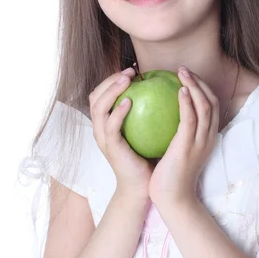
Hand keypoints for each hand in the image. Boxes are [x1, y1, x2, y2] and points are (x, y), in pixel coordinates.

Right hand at [89, 68, 153, 205]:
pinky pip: (111, 125)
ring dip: (112, 90)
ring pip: (98, 107)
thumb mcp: (146, 132)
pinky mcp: (111, 147)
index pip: (101, 94)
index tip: (132, 71)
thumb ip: (147, 113)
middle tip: (129, 70)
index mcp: (107, 124)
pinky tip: (130, 100)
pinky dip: (118, 111)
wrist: (144, 187)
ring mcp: (103, 138)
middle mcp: (101, 129)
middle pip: (95, 96)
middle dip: (109, 79)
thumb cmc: (148, 158)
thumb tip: (164, 90)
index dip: (112, 79)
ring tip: (127, 80)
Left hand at [148, 67, 219, 205]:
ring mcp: (201, 142)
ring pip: (205, 106)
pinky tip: (179, 90)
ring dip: (195, 86)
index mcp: (206, 138)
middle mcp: (208, 137)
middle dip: (200, 82)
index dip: (202, 89)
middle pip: (212, 102)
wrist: (173, 198)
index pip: (211, 107)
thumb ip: (175, 134)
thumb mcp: (176, 151)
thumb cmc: (170, 176)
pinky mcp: (188, 146)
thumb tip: (161, 117)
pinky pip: (190, 119)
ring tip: (182, 73)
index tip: (187, 77)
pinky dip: (188, 102)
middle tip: (183, 70)